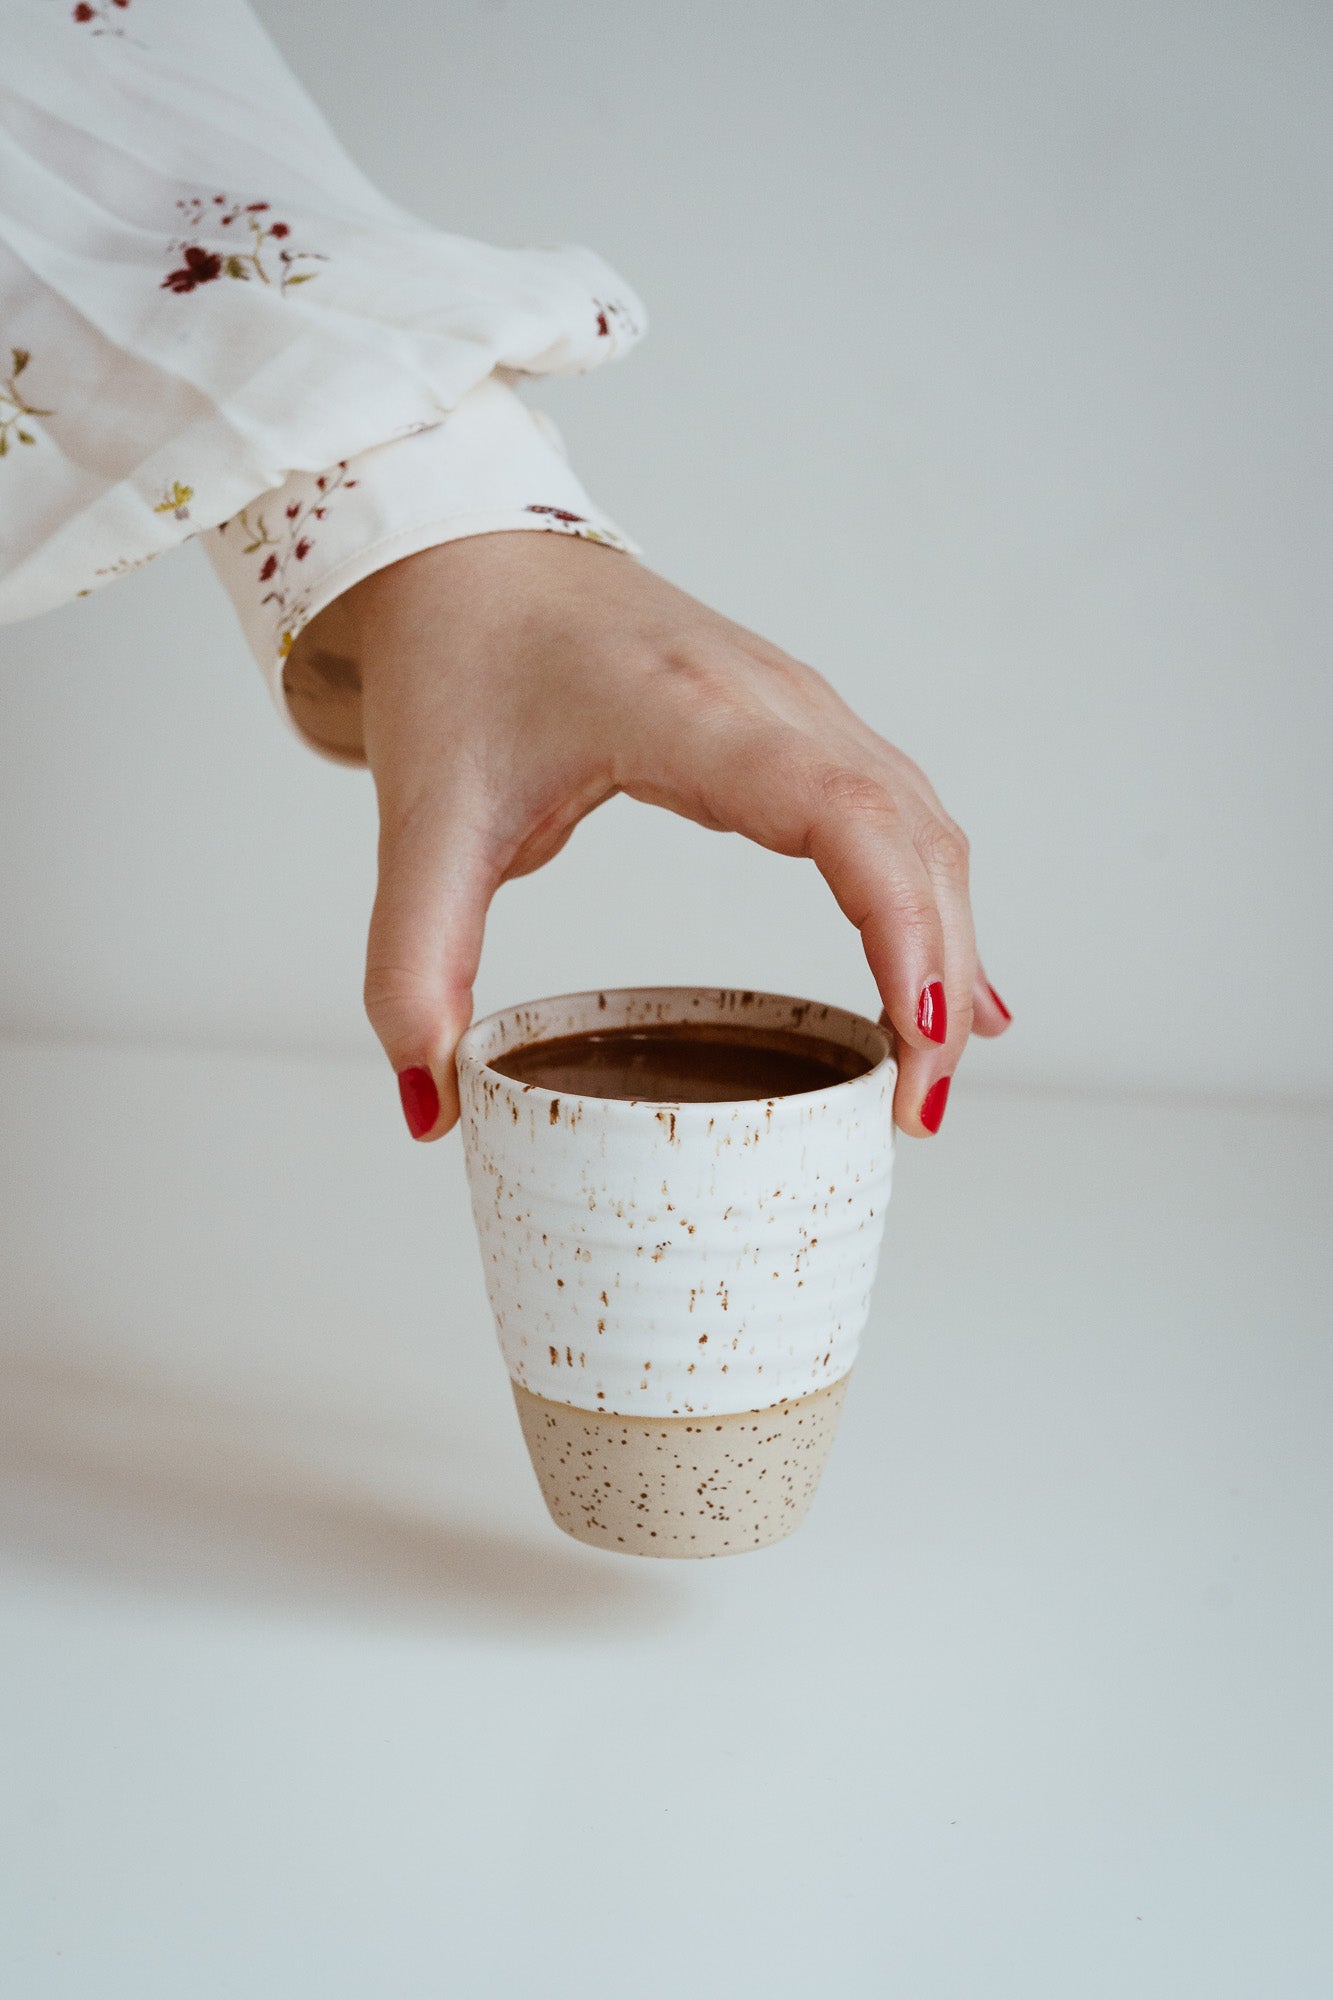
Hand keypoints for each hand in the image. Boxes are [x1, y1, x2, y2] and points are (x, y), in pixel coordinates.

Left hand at [298, 531, 1010, 1139]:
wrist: (466, 555)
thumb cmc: (458, 662)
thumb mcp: (422, 825)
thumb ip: (412, 968)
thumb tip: (430, 1109)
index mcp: (686, 712)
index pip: (843, 813)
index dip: (901, 929)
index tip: (913, 1041)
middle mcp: (770, 699)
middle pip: (911, 839)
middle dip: (937, 979)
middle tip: (915, 1113)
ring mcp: (796, 704)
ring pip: (921, 828)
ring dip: (945, 945)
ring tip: (932, 1072)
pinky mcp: (795, 722)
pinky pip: (898, 815)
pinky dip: (930, 902)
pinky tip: (947, 987)